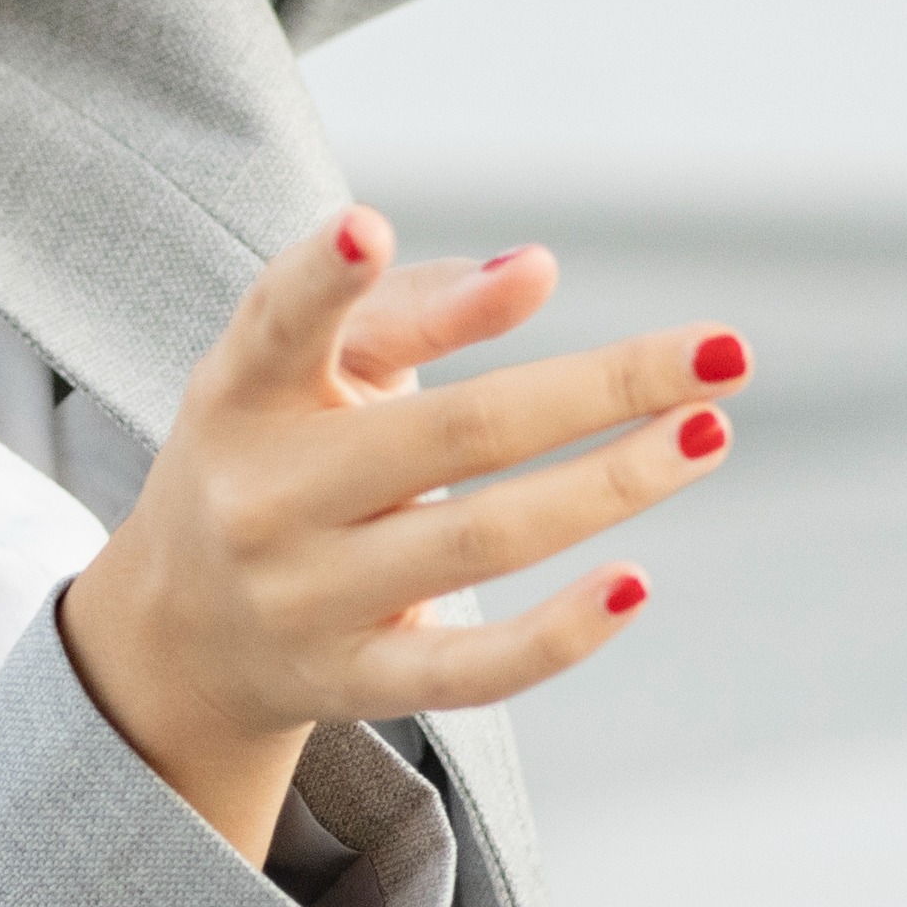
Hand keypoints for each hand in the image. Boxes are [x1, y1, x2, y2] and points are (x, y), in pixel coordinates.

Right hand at [52, 207, 738, 857]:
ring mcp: (307, 597)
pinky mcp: (352, 680)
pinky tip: (635, 585)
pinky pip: (469, 672)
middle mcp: (266, 495)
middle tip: (723, 354)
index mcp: (244, 392)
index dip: (321, 277)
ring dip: (613, 485)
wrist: (182, 628)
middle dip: (601, 388)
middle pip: (453, 432)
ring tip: (707, 435)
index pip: (278, 324)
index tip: (367, 226)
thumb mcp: (309, 366)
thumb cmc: (279, 450)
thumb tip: (538, 271)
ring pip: (483, 539)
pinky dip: (557, 633)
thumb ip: (415, 305)